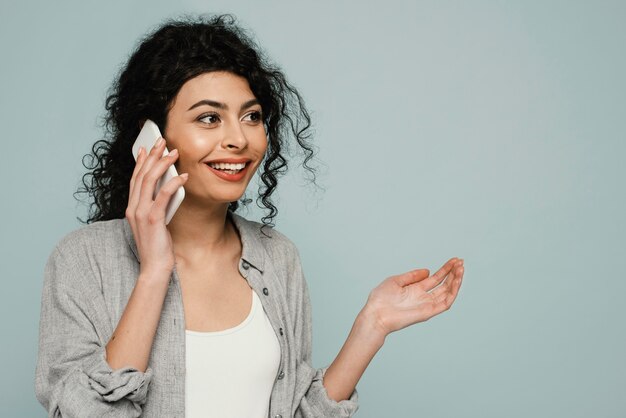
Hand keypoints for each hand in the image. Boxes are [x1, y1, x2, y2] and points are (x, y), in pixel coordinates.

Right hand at [125, 138, 187, 279]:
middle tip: (162, 141)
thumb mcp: (155, 221)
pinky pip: (162, 195)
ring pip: (149, 180)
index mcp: (132, 208)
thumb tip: (167, 188)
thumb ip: (157, 205)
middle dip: (152, 155)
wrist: (154, 266)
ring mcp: (141, 212)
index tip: (146, 148)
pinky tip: (182, 176)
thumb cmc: (158, 246)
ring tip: (174, 152)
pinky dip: (173, 183)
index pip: (135, 179)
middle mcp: (133, 207)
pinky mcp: (153, 218)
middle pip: (141, 174)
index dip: (140, 162)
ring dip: (162, 164)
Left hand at [362, 258, 464, 336]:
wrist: (375, 314)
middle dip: (453, 273)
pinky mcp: (428, 312)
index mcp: (416, 289)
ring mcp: (427, 305)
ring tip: (461, 269)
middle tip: (461, 262)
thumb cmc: (381, 299)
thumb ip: (412, 276)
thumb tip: (428, 270)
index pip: (436, 278)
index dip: (446, 269)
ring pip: (447, 292)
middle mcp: (423, 297)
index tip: (455, 260)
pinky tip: (456, 281)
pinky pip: (445, 303)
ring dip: (456, 281)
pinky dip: (453, 292)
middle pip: (444, 284)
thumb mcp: (396, 281)